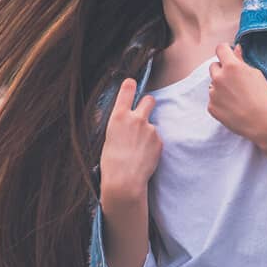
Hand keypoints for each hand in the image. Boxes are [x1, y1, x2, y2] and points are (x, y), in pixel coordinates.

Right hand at [100, 78, 162, 201]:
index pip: (128, 89)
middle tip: (143, 113)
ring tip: (137, 150)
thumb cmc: (111, 163)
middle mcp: (136, 119)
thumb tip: (116, 115)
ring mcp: (150, 129)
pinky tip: (144, 157)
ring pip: (152, 125)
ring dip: (147, 132)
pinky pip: (156, 139)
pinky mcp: (159, 141)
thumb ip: (114, 123)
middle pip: (149, 99)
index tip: (131, 85)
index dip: (130, 86)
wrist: (125, 182)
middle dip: (148, 104)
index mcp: (118, 116)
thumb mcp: (106, 138)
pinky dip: (152, 146)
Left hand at [208, 43, 266, 180]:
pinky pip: (213, 99)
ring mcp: (213, 93)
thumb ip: (242, 61)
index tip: (229, 55)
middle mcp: (218, 78)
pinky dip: (221, 101)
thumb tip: (235, 49)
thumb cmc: (263, 97)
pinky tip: (233, 107)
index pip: (220, 49)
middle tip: (235, 81)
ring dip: (221, 87)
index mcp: (231, 66)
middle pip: (214, 66)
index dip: (225, 51)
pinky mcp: (211, 107)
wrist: (262, 122)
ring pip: (213, 84)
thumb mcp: (256, 74)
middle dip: (222, 70)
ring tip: (236, 97)